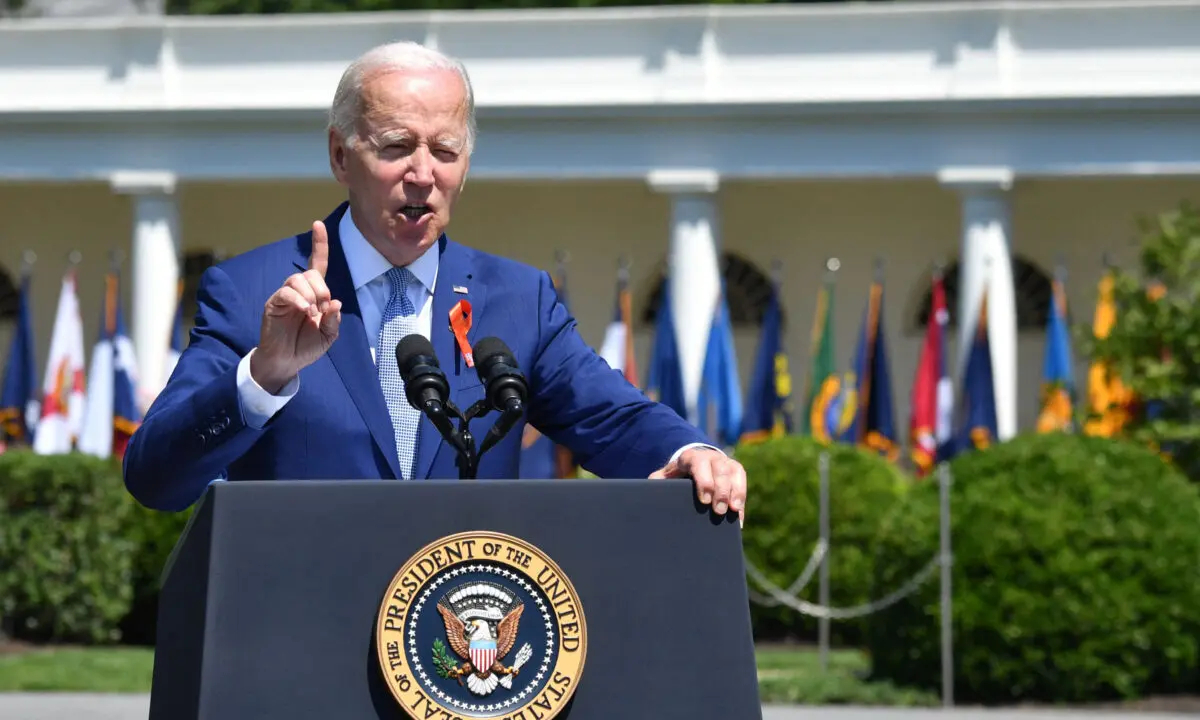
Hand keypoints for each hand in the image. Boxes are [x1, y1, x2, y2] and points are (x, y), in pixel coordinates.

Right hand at [250, 221, 342, 392]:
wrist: (287, 362)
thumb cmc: (306, 346)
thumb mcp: (329, 334)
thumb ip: (334, 319)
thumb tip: (335, 302)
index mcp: (314, 294)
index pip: (317, 264)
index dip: (319, 245)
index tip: (318, 224)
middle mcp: (299, 291)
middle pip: (310, 273)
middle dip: (321, 288)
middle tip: (323, 308)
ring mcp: (285, 296)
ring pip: (297, 279)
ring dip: (311, 294)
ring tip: (312, 313)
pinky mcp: (273, 304)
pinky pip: (286, 292)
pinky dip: (298, 300)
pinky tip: (304, 311)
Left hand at [651, 447, 746, 526]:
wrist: (693, 463)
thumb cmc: (677, 475)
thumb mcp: (665, 476)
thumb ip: (658, 482)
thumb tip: (650, 491)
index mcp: (691, 458)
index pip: (700, 465)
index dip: (704, 482)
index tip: (705, 501)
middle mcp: (710, 457)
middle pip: (720, 471)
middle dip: (721, 492)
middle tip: (719, 511)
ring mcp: (724, 462)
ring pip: (734, 474)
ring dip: (736, 493)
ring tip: (734, 512)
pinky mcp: (735, 470)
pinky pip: (742, 481)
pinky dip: (741, 499)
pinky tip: (738, 517)